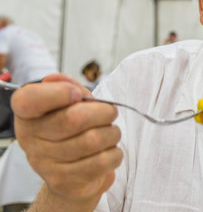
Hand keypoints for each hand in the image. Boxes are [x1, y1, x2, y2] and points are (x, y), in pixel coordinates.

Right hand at [12, 73, 122, 209]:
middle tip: (110, 113)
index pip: (30, 100)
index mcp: (27, 114)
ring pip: (92, 140)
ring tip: (111, 133)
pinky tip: (109, 151)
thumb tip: (60, 80)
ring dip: (112, 133)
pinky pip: (101, 162)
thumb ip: (67, 86)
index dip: (58, 93)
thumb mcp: (68, 104)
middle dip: (103, 112)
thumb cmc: (71, 131)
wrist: (72, 173)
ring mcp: (44, 163)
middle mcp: (30, 139)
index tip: (77, 94)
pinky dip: (115, 153)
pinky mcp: (62, 181)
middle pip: (73, 119)